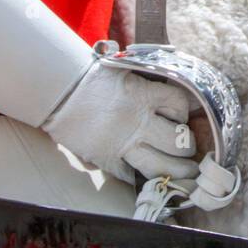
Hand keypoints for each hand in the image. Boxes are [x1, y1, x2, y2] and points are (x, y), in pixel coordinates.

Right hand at [44, 59, 198, 185]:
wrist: (59, 92)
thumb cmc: (92, 78)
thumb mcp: (125, 71)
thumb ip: (147, 84)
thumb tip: (170, 95)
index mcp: (142, 94)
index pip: (180, 104)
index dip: (185, 112)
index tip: (181, 116)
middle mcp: (137, 121)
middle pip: (178, 142)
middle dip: (188, 147)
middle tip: (188, 151)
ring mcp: (123, 144)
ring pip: (162, 167)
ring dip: (177, 172)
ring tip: (185, 174)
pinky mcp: (108, 160)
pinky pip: (132, 175)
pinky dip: (141, 175)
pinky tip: (148, 173)